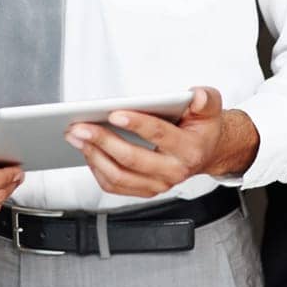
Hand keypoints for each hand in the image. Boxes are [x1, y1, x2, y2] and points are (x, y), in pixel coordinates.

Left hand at [64, 87, 258, 198]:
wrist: (207, 152)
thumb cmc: (202, 128)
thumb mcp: (210, 108)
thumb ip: (206, 99)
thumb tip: (196, 95)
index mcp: (189, 149)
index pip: (159, 135)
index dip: (136, 124)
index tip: (114, 113)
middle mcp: (174, 171)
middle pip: (132, 159)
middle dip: (102, 140)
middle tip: (80, 126)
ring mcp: (158, 184)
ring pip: (119, 176)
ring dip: (93, 156)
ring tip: (77, 136)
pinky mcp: (145, 190)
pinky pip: (115, 186)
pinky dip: (96, 168)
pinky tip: (86, 149)